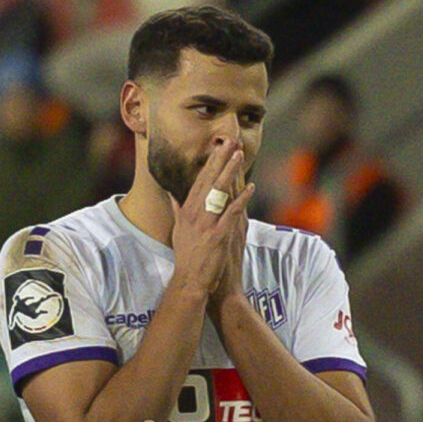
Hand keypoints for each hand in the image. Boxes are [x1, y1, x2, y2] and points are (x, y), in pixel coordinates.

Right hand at [170, 137, 254, 297]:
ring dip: (230, 171)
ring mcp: (206, 223)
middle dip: (219, 159)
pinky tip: (250, 188)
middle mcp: (195, 213)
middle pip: (209, 180)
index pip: (200, 181)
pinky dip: (241, 199)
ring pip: (219, 191)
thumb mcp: (178, 229)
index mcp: (187, 210)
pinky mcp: (218, 235)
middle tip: (230, 141)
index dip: (210, 162)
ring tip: (239, 155)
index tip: (218, 147)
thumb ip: (177, 210)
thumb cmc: (187, 256)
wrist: (190, 280)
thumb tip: (172, 195)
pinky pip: (231, 213)